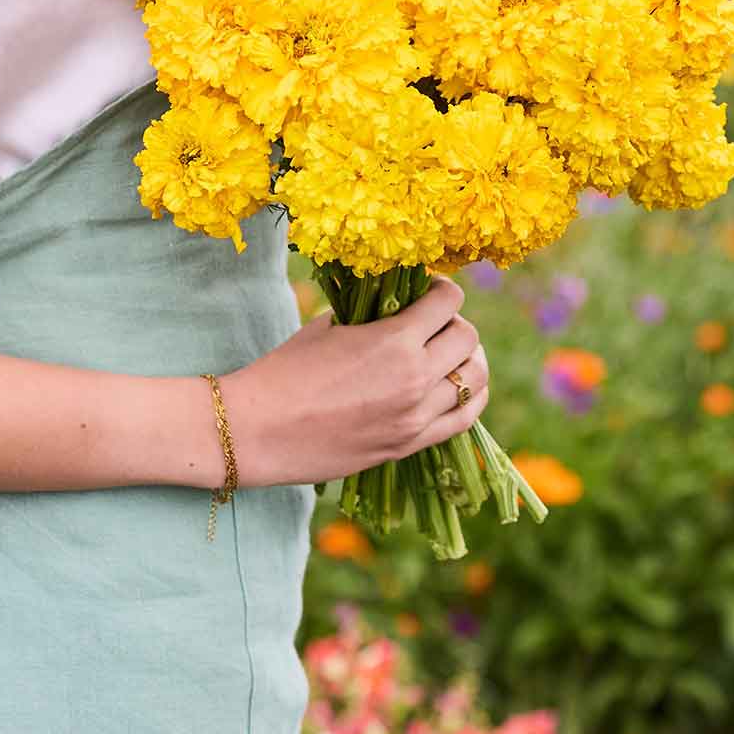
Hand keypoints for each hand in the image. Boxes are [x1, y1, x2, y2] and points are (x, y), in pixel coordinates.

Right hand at [224, 271, 491, 490]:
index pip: (448, 302)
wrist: (260, 429)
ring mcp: (416, 416)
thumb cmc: (285, 370)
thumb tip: (394, 307)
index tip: (428, 289)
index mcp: (393, 340)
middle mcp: (415, 377)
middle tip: (434, 322)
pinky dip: (469, 398)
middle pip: (468, 339)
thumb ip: (369, 318)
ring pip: (474, 380)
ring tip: (449, 355)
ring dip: (467, 360)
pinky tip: (457, 388)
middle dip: (455, 322)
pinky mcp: (410, 444)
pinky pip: (463, 420)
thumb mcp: (327, 328)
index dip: (441, 288)